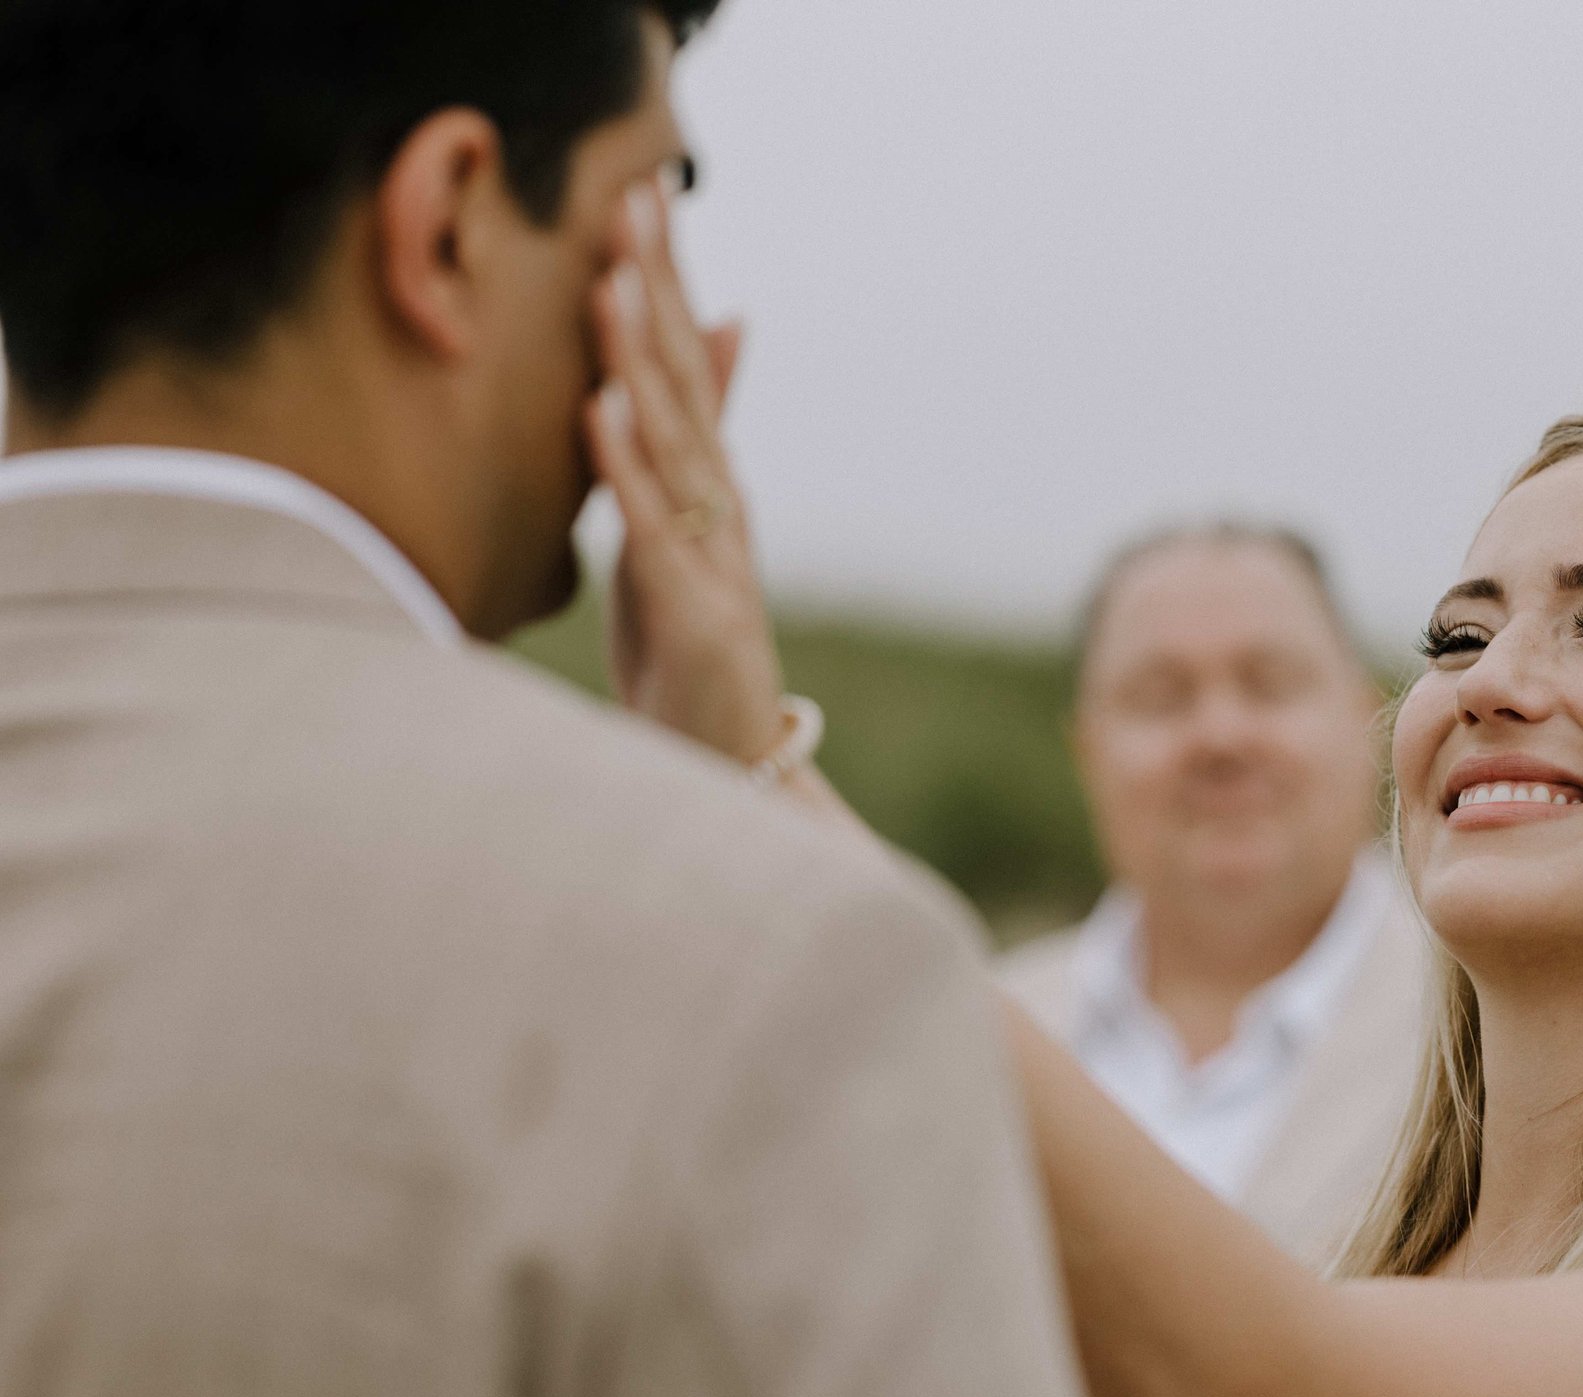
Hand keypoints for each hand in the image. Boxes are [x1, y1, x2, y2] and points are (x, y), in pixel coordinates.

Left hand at [585, 176, 787, 767]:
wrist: (724, 764)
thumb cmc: (686, 652)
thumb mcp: (681, 537)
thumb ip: (685, 444)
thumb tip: (724, 341)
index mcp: (708, 483)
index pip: (686, 361)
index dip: (665, 276)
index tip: (642, 190)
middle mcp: (717, 501)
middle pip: (686, 376)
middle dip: (660, 285)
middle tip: (639, 193)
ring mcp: (709, 550)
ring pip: (671, 437)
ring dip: (642, 354)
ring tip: (614, 277)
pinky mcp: (689, 605)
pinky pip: (649, 522)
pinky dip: (626, 460)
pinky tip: (602, 404)